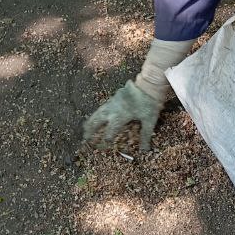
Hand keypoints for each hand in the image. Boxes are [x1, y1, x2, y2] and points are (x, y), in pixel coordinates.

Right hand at [82, 37, 193, 151]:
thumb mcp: (149, 121)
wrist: (148, 84)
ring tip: (85, 127)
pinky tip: (97, 114)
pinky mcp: (114, 97)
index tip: (101, 147)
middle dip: (91, 130)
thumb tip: (144, 150)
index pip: (109, 132)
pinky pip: (102, 107)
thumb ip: (145, 135)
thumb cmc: (149, 102)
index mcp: (120, 117)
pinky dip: (97, 113)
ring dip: (91, 121)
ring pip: (98, 113)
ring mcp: (112, 102)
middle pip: (98, 121)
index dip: (105, 140)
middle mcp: (113, 110)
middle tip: (85, 137)